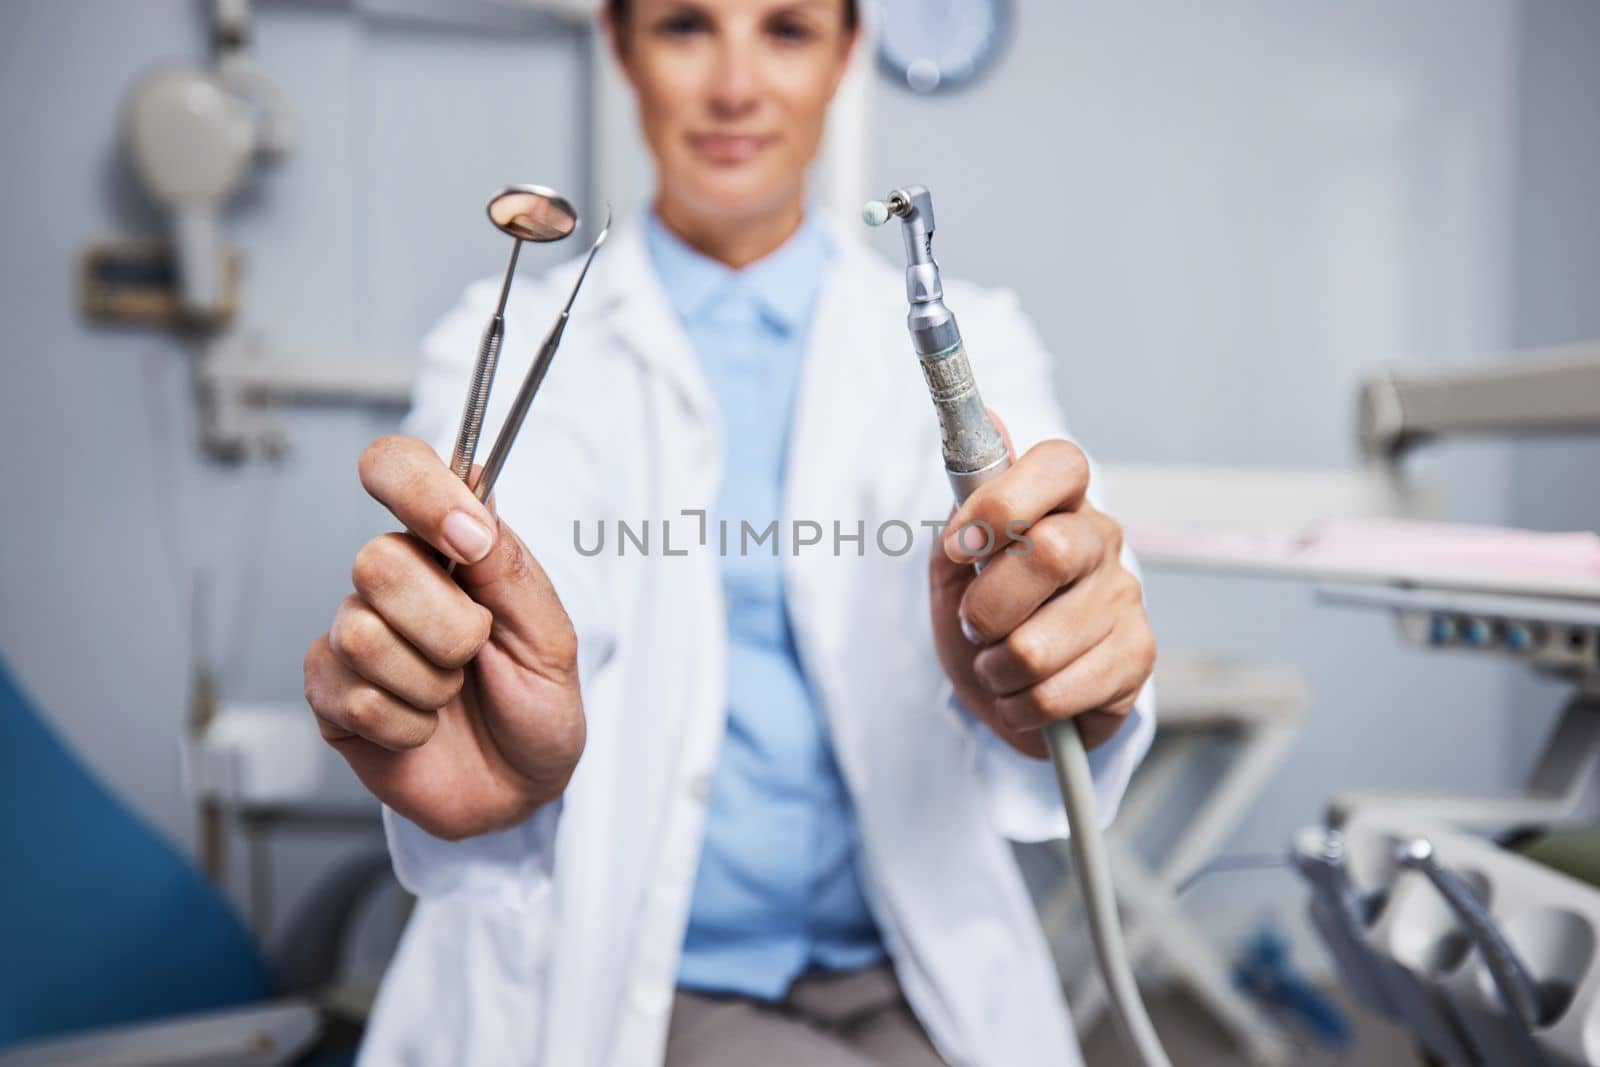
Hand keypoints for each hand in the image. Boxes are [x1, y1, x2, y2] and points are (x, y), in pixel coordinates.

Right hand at [304, 435, 584, 839]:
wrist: (520, 789)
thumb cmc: (537, 704)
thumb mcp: (550, 636)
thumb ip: (508, 566)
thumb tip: (472, 499)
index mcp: (448, 546)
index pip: (397, 468)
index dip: (416, 487)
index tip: (463, 536)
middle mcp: (394, 580)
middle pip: (377, 562)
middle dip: (448, 627)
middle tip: (476, 655)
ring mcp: (354, 635)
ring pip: (363, 635)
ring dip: (431, 683)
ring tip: (451, 697)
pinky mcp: (330, 695)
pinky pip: (352, 697)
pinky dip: (407, 725)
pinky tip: (421, 729)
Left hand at [929, 419, 1155, 759]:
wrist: (1008, 694)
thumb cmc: (983, 618)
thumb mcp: (954, 565)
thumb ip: (966, 504)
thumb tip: (989, 415)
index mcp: (1059, 503)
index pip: (1061, 463)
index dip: (1003, 502)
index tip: (959, 546)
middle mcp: (1101, 540)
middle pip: (1050, 552)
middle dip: (988, 605)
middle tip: (974, 624)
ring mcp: (1126, 598)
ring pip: (1039, 643)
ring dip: (994, 668)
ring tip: (998, 666)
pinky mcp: (1136, 659)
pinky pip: (1055, 693)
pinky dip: (1019, 705)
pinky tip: (1024, 695)